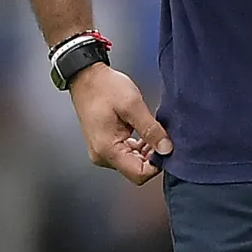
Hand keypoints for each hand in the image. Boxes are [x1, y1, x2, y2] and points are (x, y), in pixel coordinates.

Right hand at [72, 64, 170, 183]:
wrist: (86, 76)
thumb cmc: (104, 88)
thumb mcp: (133, 106)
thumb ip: (151, 130)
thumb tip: (166, 149)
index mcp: (107, 149)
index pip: (138, 174)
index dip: (156, 164)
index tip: (166, 148)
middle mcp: (102, 156)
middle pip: (136, 170)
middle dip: (152, 157)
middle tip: (161, 137)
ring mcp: (102, 151)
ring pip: (133, 163)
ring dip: (147, 151)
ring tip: (152, 131)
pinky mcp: (105, 145)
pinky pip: (127, 154)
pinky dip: (139, 147)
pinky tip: (144, 133)